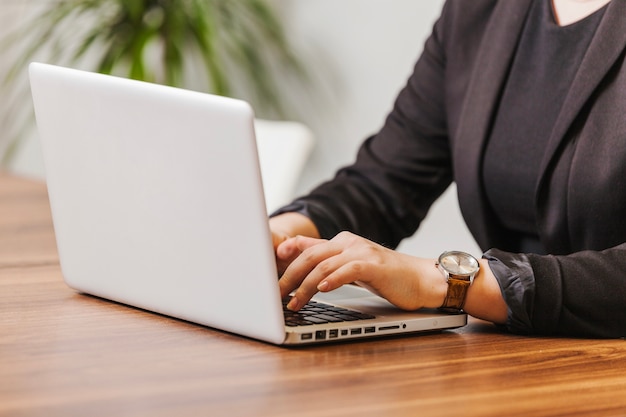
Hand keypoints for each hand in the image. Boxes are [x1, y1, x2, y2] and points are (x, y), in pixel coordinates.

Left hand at [277, 231, 447, 310]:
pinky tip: (322, 289)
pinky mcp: (374, 265)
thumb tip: (301, 266)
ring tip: (293, 302)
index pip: (307, 247)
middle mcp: (348, 242)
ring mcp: (361, 252)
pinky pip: (348, 269)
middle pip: (309, 255)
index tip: (268, 272)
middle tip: (274, 295)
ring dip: (304, 285)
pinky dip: (332, 279)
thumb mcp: (353, 267)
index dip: (285, 256)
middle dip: (288, 276)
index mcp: (341, 243)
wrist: (421, 280)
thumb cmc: (386, 277)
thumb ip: (330, 263)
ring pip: (323, 265)